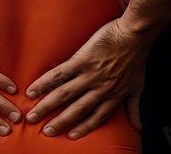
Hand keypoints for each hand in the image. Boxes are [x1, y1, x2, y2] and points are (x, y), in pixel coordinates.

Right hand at [25, 18, 149, 139]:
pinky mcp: (81, 59)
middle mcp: (100, 88)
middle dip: (60, 122)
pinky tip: (32, 90)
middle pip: (77, 110)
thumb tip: (138, 127)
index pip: (96, 117)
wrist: (134, 34)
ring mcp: (90, 74)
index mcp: (113, 96)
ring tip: (33, 116)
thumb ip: (134, 107)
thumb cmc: (136, 57)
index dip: (84, 128)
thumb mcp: (138, 86)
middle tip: (46, 132)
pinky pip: (59, 74)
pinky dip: (44, 83)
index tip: (71, 136)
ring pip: (64, 94)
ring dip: (47, 106)